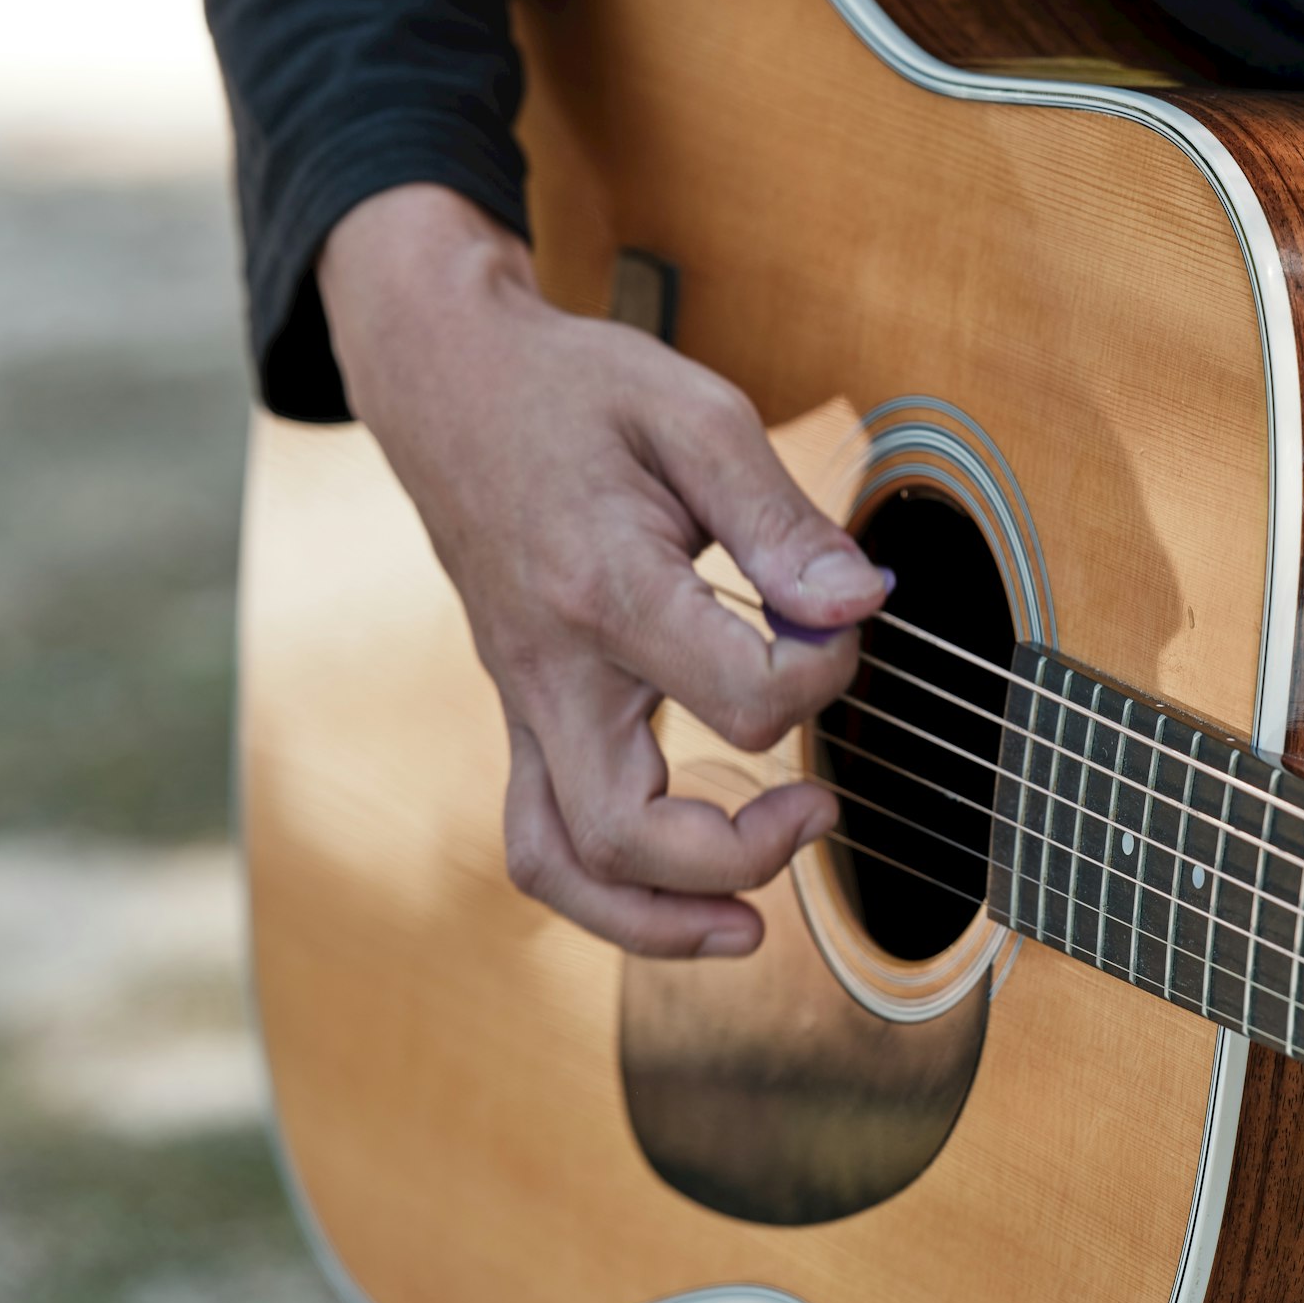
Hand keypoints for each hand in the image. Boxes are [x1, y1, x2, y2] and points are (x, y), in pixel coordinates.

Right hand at [317, 185, 887, 955]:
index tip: (843, 622)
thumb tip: (857, 605)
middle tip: (819, 808)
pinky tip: (689, 891)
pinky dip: (612, 892)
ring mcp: (524, 704)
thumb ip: (782, 521)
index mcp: (605, 588)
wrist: (446, 381)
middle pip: (626, 833)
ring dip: (657, 919)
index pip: (740, 700)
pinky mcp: (521, 716)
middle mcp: (551, 668)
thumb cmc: (574, 391)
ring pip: (560, 865)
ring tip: (750, 921)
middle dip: (740, 855)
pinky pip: (542, 840)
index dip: (822, 678)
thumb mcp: (695, 413)